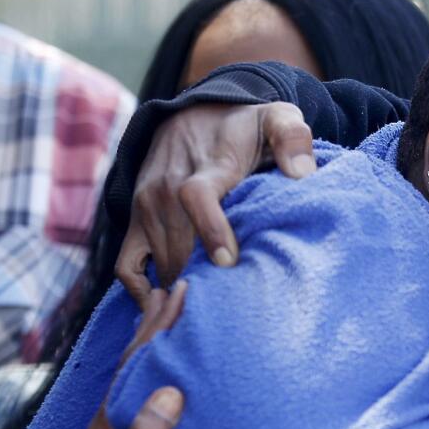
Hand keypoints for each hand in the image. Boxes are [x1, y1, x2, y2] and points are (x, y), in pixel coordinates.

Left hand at [86, 284, 187, 428]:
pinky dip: (171, 366)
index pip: (136, 362)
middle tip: (181, 287)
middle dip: (159, 322)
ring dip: (164, 339)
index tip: (177, 293)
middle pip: (139, 359)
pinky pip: (158, 391)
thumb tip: (168, 392)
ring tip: (179, 311)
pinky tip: (184, 362)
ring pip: (147, 372)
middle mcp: (118, 418)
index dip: (156, 327)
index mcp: (110, 421)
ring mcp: (130, 428)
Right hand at [116, 102, 314, 307]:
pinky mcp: (134, 221)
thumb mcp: (276, 119)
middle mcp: (167, 188)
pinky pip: (127, 267)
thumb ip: (292, 137)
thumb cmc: (246, 128)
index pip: (197, 196)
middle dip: (204, 277)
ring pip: (159, 262)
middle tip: (235, 306)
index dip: (211, 230)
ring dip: (184, 288)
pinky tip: (176, 305)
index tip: (229, 261)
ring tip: (214, 312)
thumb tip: (302, 172)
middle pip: (178, 245)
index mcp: (207, 167)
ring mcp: (147, 207)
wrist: (194, 115)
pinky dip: (144, 292)